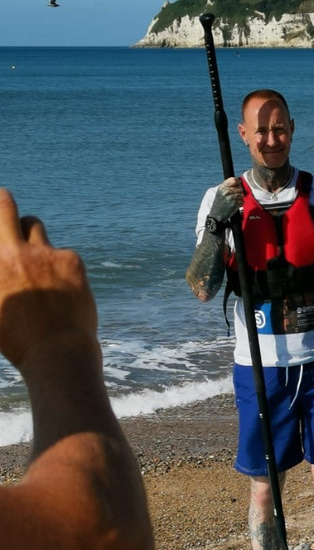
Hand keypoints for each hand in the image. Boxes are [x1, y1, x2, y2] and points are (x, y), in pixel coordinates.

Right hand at [0, 190, 96, 371]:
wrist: (56, 351)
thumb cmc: (16, 339)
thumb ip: (0, 283)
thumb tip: (5, 276)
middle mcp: (11, 252)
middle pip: (5, 206)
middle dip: (3, 199)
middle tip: (3, 197)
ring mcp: (41, 253)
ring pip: (34, 224)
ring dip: (29, 232)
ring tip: (32, 253)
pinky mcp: (70, 258)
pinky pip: (61, 252)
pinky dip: (58, 264)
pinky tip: (62, 288)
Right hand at [209, 177, 243, 221]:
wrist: (216, 214)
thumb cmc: (220, 202)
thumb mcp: (220, 191)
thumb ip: (228, 185)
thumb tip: (239, 180)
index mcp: (222, 187)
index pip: (234, 180)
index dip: (238, 182)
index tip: (238, 184)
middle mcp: (226, 191)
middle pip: (240, 188)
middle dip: (239, 192)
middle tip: (234, 196)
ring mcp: (231, 197)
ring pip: (242, 194)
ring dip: (240, 198)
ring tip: (233, 201)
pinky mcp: (235, 204)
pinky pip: (242, 201)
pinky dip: (240, 203)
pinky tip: (234, 205)